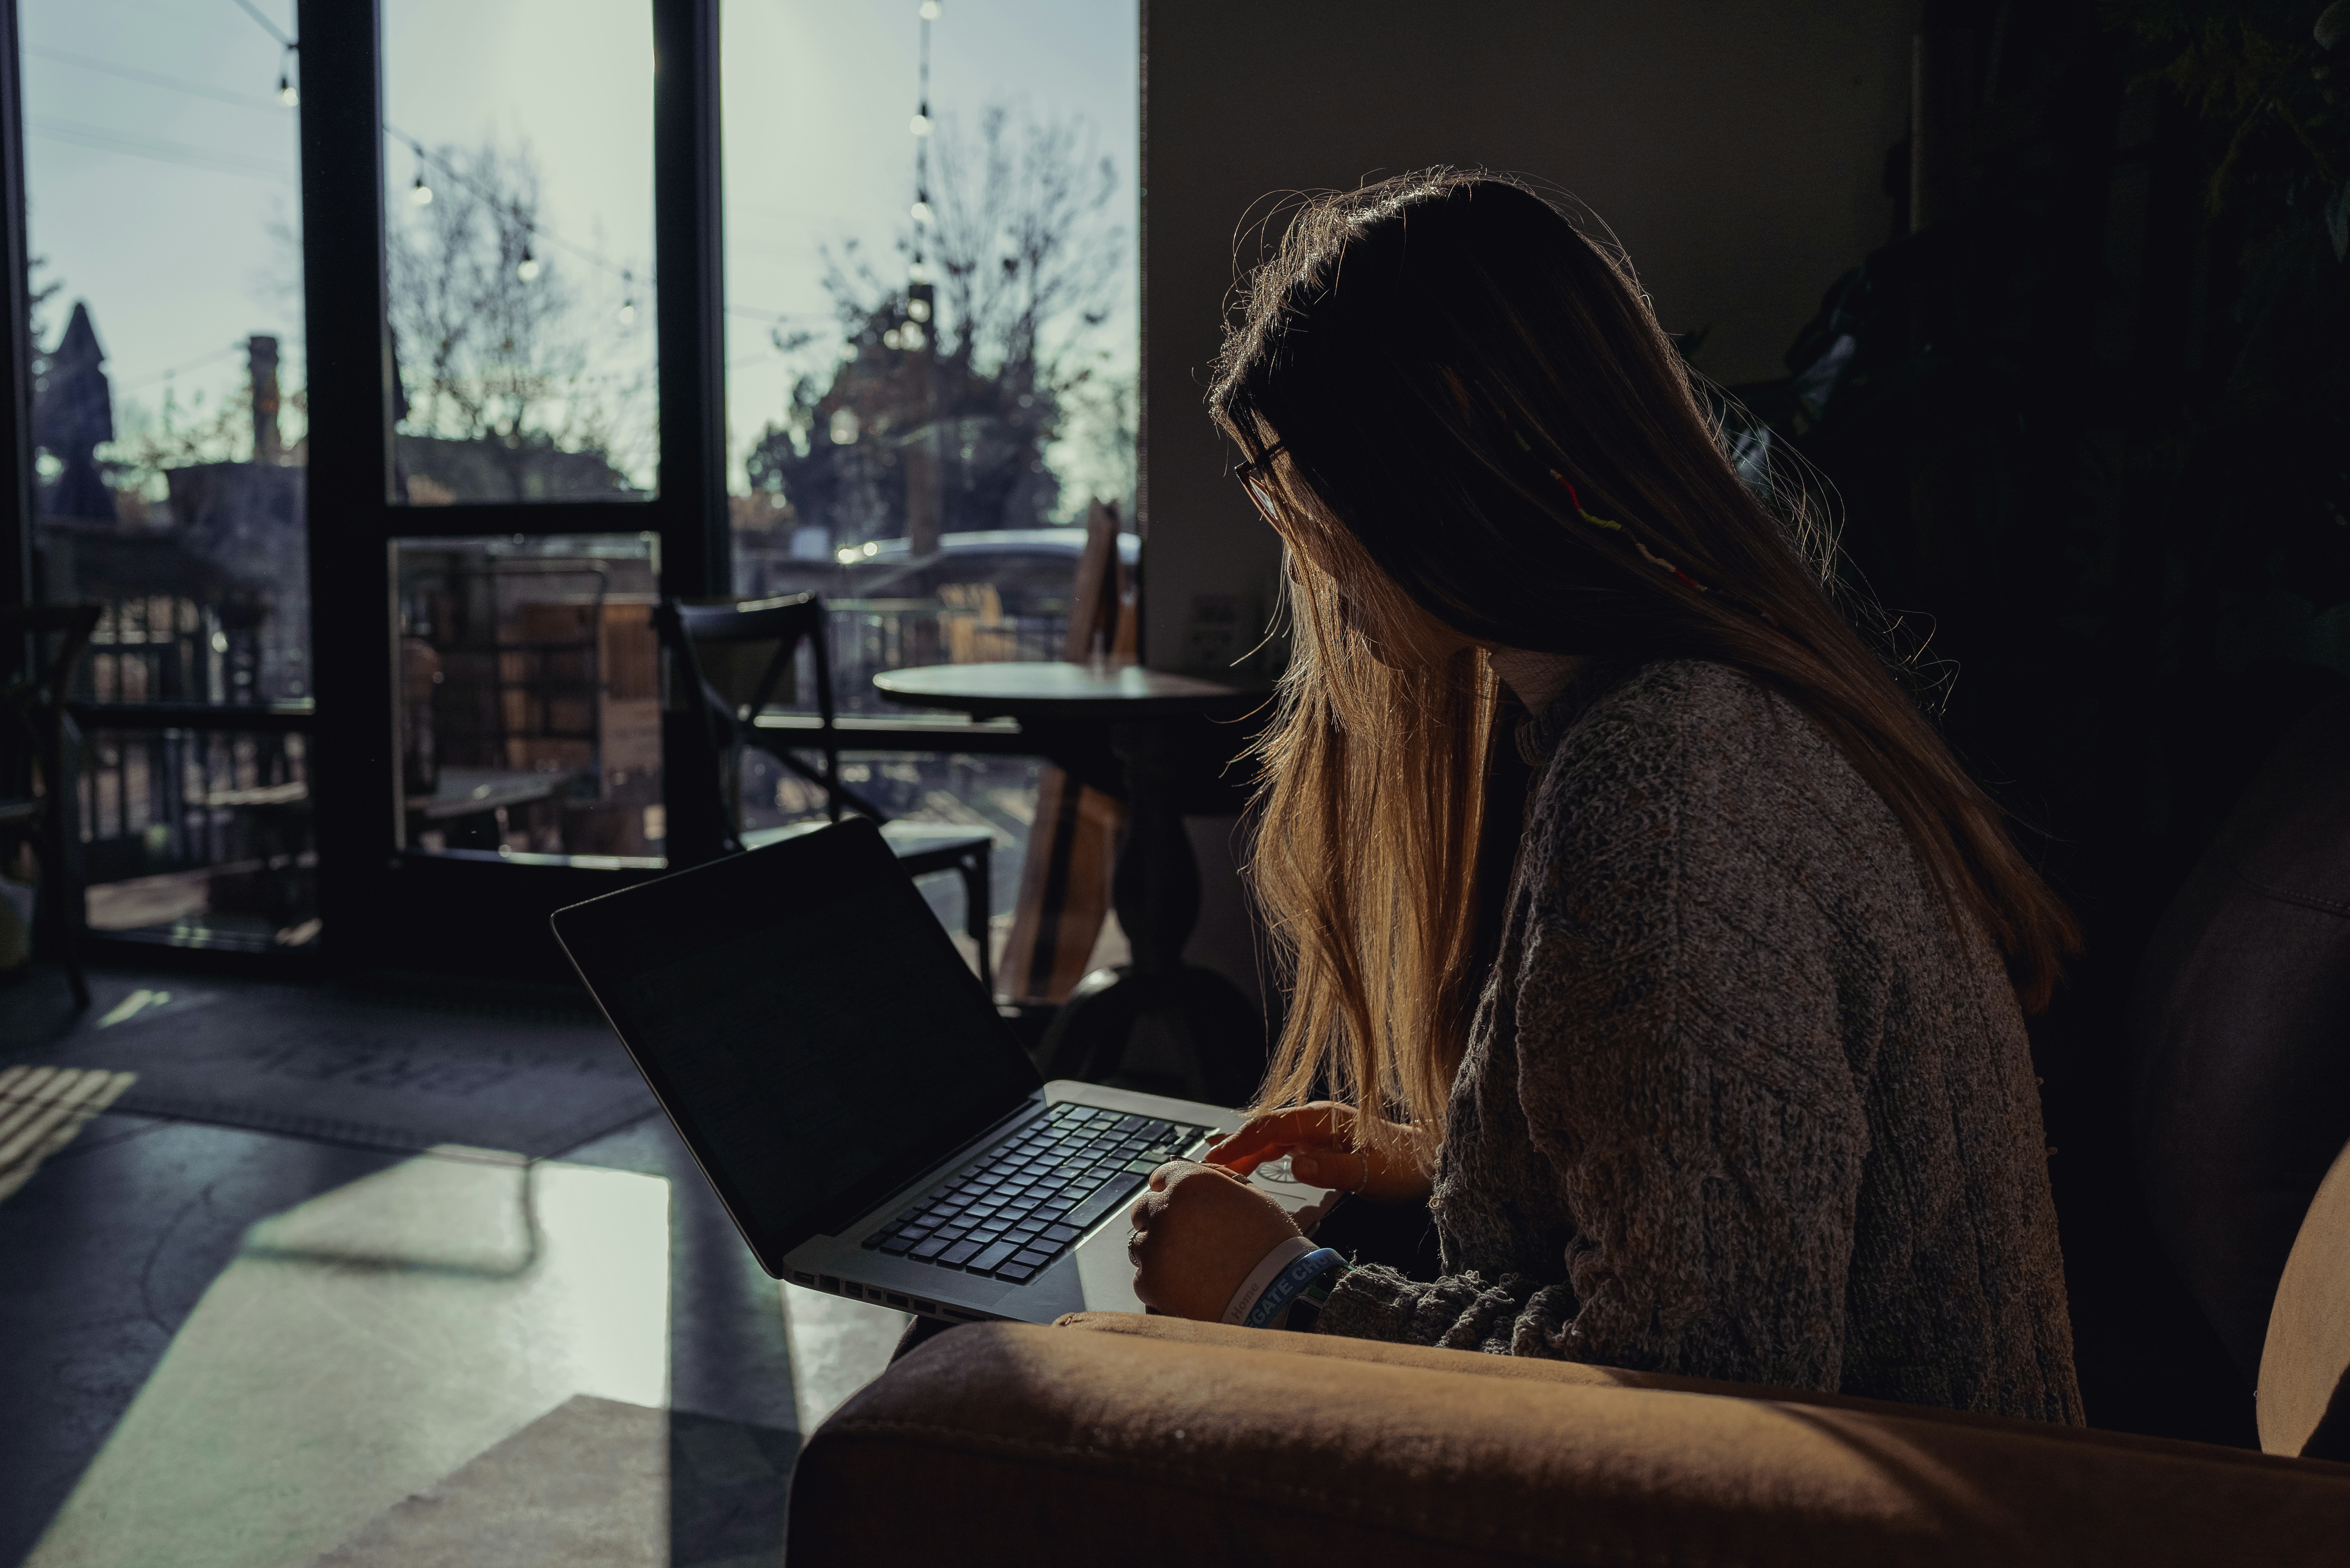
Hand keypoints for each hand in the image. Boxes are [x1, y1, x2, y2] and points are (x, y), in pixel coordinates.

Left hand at [1126, 1160, 1300, 1320]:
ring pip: (1141, 1245)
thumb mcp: (1250, 1195)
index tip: (1180, 1205)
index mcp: (1189, 1183)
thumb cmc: (1271, 1243)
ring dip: (1159, 1252)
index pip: (1161, 1177)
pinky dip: (1160, 1282)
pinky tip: (1189, 1287)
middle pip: (1144, 1210)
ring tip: (1193, 1267)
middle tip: (1188, 1240)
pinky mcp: (1149, 1282)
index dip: (1171, 1190)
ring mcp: (1153, 1248)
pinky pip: (1144, 1278)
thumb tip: (1187, 1167)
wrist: (1277, 1294)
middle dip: (1160, 1221)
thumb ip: (1214, 1178)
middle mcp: (1165, 1210)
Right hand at [1203, 1101, 1437, 1201]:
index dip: (1239, 1142)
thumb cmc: (1402, 1165)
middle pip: (1264, 1130)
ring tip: (1217, 1168)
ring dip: (1244, 1151)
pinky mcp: (1321, 1143)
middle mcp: (1315, 1120)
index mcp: (1321, 1120)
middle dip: (1233, 1146)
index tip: (1214, 1159)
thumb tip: (1294, 1164)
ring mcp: (1317, 1130)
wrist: (1427, 1158)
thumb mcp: (1369, 1173)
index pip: (1269, 1128)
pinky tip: (1248, 1167)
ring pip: (1270, 1138)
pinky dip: (1261, 1155)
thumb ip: (1332, 1169)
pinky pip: (1283, 1146)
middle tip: (1204, 1168)